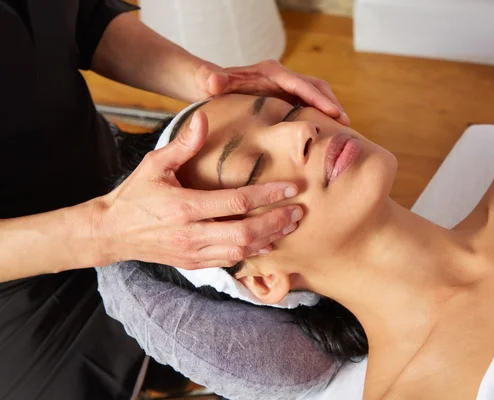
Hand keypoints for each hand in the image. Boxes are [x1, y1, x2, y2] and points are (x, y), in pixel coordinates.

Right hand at [99, 111, 302, 269]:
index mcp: (184, 207)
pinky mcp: (194, 264)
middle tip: (298, 211)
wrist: (112, 232)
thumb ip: (183, 144)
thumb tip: (203, 117)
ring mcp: (193, 253)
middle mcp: (191, 234)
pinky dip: (252, 252)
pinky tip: (268, 241)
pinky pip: (230, 261)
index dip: (267, 196)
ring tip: (290, 225)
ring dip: (269, 238)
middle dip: (276, 222)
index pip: (236, 202)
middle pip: (245, 233)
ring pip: (241, 251)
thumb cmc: (135, 195)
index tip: (291, 188)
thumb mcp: (155, 165)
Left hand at [194, 59, 349, 125]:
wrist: (210, 83)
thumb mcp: (208, 81)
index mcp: (270, 72)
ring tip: (344, 131)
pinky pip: (308, 105)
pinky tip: (326, 134)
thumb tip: (214, 81)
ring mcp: (285, 88)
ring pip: (315, 95)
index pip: (300, 83)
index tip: (334, 111)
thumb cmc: (210, 83)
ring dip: (330, 110)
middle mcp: (282, 77)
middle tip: (346, 124)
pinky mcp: (286, 98)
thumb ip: (210, 79)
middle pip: (315, 86)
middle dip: (331, 103)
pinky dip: (320, 116)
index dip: (318, 98)